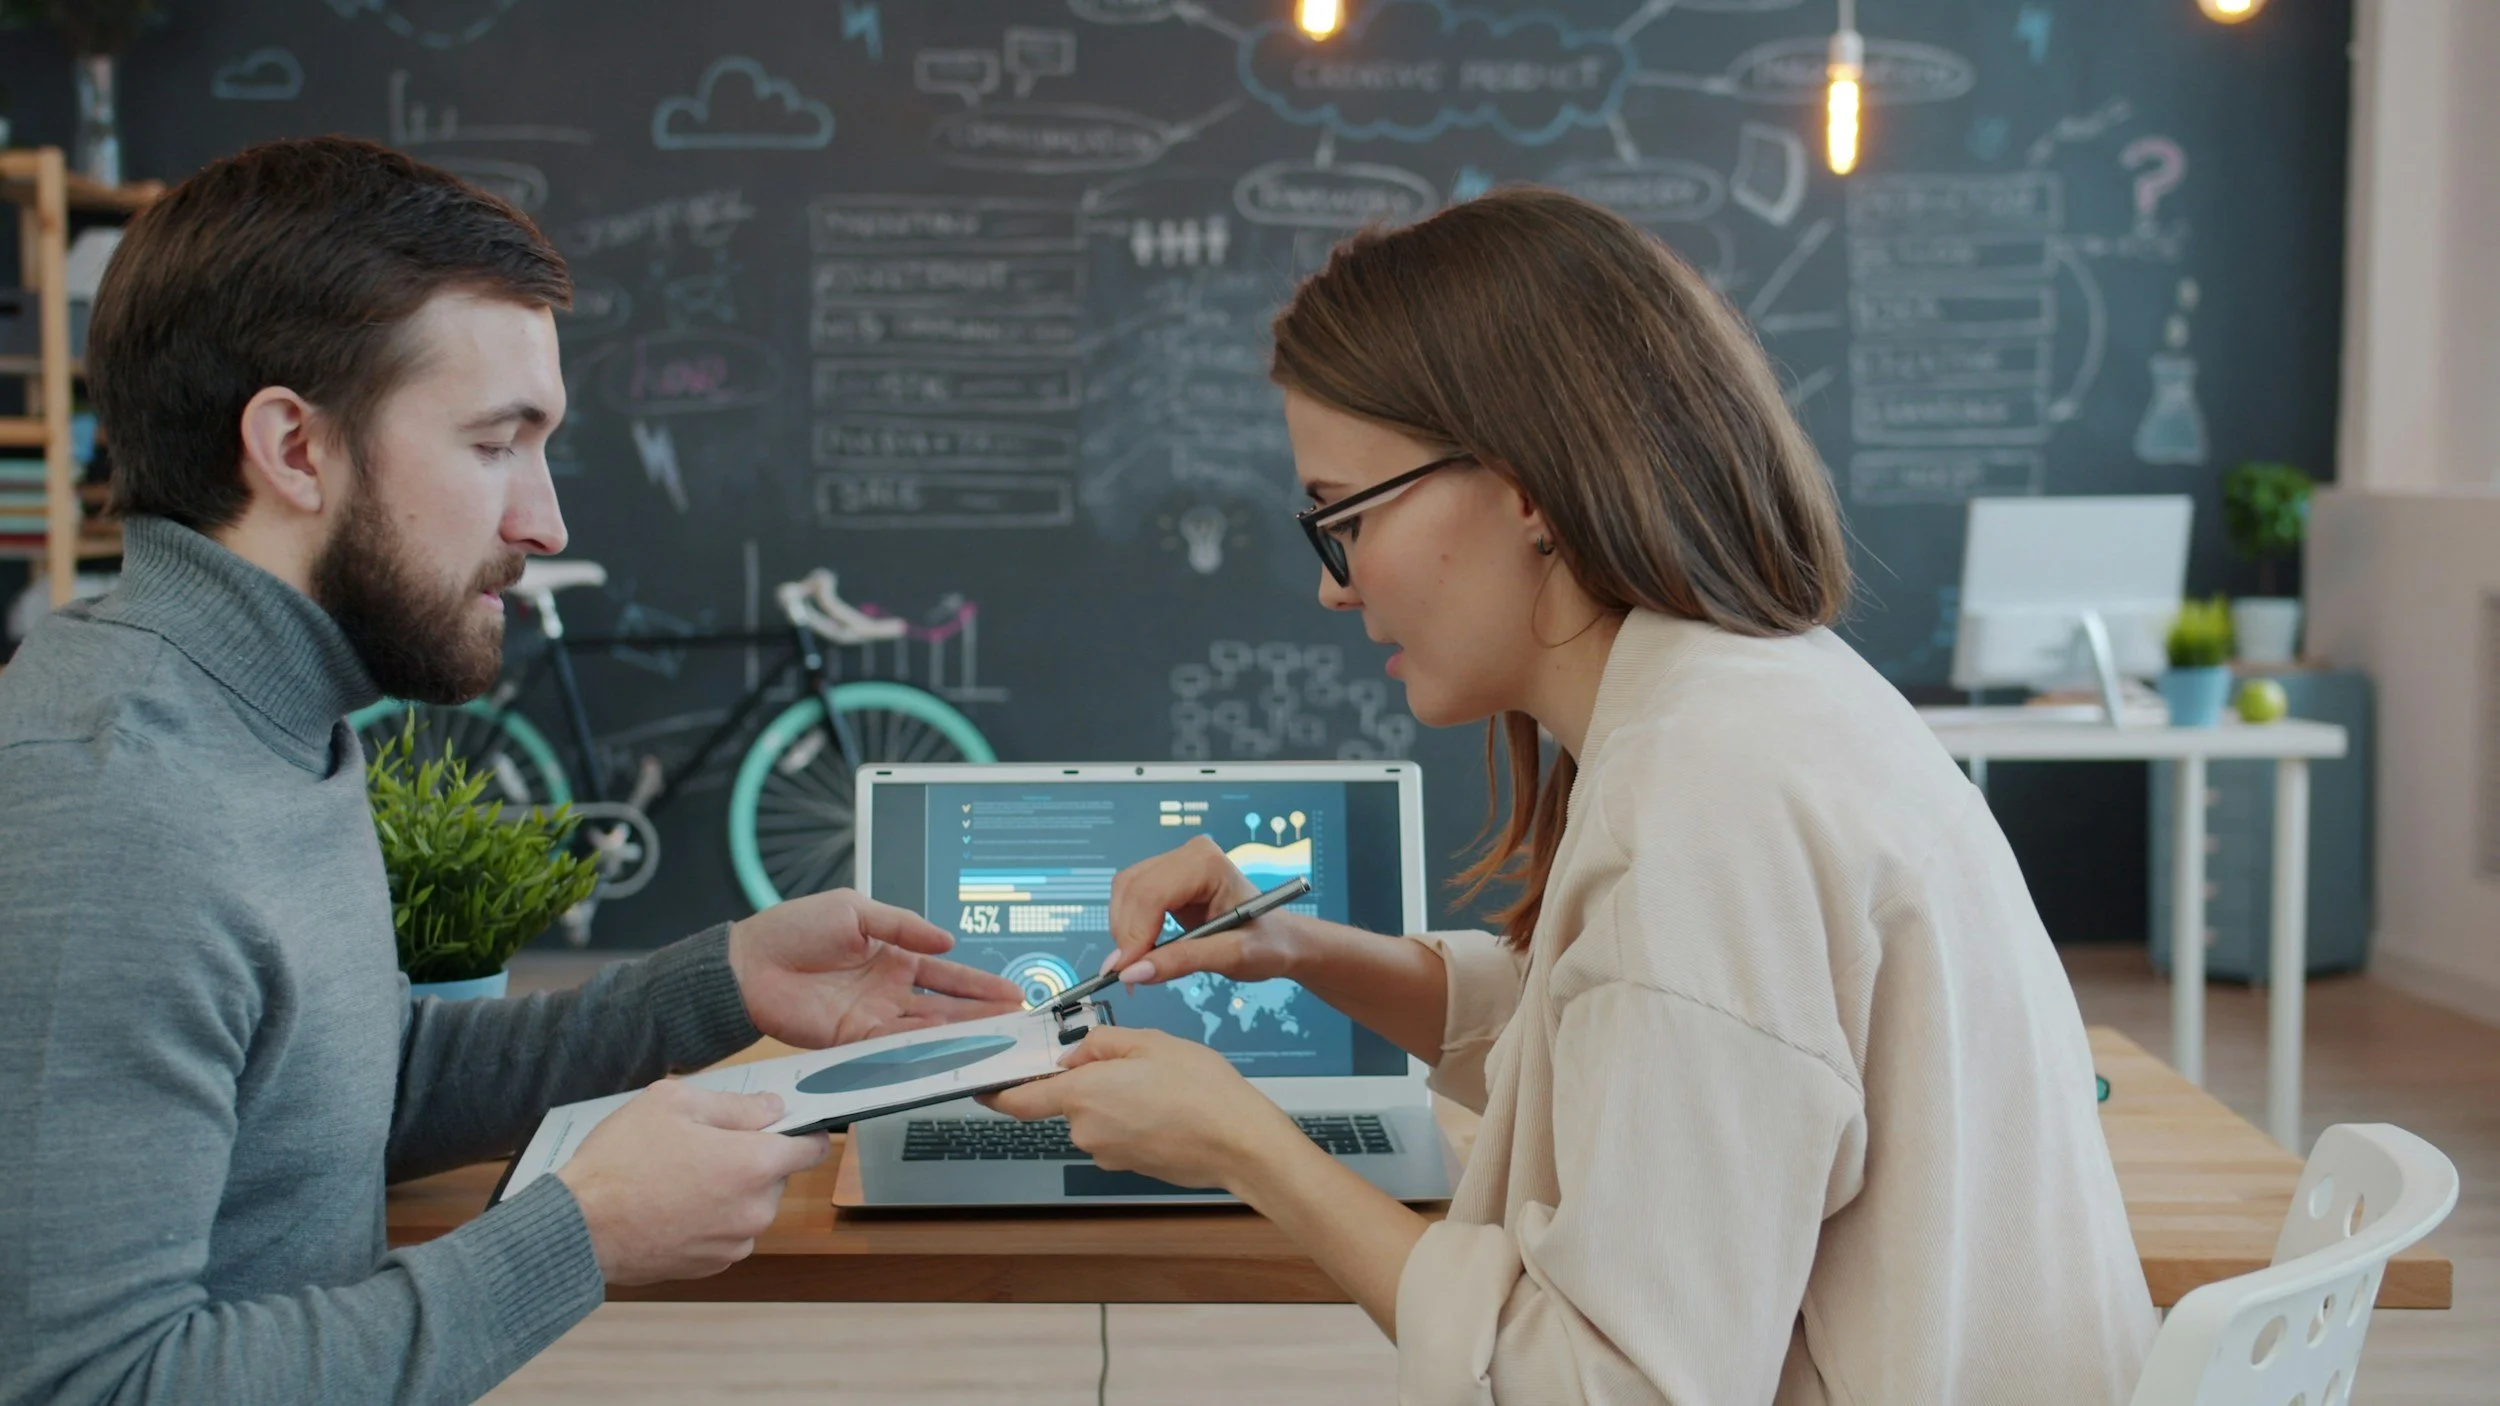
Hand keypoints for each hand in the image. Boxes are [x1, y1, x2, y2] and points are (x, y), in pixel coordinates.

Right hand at [556, 1081, 829, 1285]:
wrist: (578, 1229)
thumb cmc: (620, 1161)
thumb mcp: (673, 1104)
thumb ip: (735, 1105)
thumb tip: (773, 1108)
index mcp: (754, 1165)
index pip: (812, 1148)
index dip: (801, 1132)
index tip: (783, 1125)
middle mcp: (755, 1210)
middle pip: (776, 1176)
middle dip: (751, 1159)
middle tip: (704, 1146)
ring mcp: (735, 1243)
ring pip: (750, 1205)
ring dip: (730, 1190)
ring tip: (680, 1177)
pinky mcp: (713, 1266)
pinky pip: (728, 1232)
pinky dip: (712, 1218)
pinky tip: (673, 1205)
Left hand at [728, 889, 1022, 1048]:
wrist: (747, 964)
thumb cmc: (794, 928)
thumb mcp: (855, 910)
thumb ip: (903, 925)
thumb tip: (947, 939)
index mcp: (894, 955)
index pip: (947, 973)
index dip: (980, 984)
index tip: (1011, 993)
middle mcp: (889, 990)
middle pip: (946, 1007)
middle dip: (982, 1014)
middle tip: (1016, 1022)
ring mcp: (873, 1018)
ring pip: (927, 1030)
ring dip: (961, 1034)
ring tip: (996, 1037)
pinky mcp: (852, 1040)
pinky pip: (894, 1047)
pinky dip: (922, 1049)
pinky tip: (949, 1047)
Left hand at [980, 1027, 1301, 1192]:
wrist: (1240, 1143)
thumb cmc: (1201, 1089)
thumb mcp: (1151, 1043)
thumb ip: (1102, 1043)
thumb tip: (1076, 1056)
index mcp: (1081, 1095)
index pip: (1019, 1100)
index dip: (996, 1093)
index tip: (981, 1085)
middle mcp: (1085, 1130)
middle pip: (1068, 1101)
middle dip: (1090, 1080)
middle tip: (1135, 1062)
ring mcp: (1106, 1153)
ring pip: (1097, 1116)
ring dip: (1116, 1098)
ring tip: (1162, 1084)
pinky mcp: (1129, 1166)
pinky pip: (1118, 1132)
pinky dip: (1134, 1117)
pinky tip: (1168, 1107)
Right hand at [1100, 835, 1303, 989]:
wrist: (1281, 939)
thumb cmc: (1268, 943)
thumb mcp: (1232, 956)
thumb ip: (1182, 961)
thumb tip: (1133, 972)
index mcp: (1208, 863)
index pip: (1152, 893)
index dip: (1133, 933)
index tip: (1126, 971)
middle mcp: (1189, 854)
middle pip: (1132, 889)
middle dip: (1126, 935)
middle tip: (1130, 975)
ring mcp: (1176, 863)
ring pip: (1126, 892)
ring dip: (1124, 932)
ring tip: (1140, 966)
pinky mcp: (1167, 878)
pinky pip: (1131, 897)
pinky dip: (1129, 927)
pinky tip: (1144, 952)